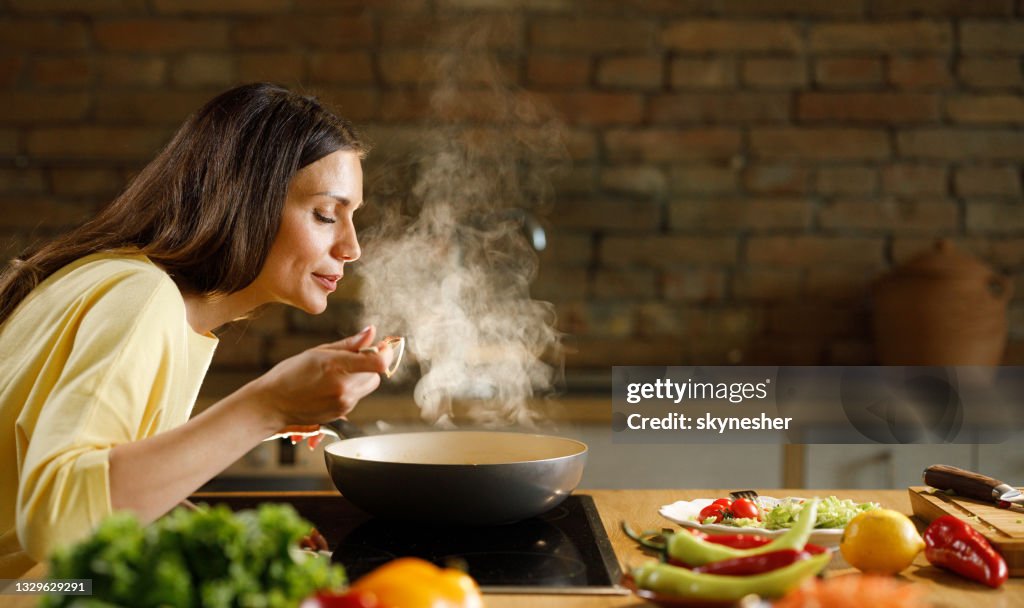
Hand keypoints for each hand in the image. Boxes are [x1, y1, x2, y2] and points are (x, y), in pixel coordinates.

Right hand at [246, 326, 391, 430]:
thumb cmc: (290, 374)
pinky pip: (357, 396)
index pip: (378, 363)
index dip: (385, 353)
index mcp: (337, 367)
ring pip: (368, 386)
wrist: (272, 404)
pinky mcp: (342, 413)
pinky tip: (330, 387)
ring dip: (360, 378)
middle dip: (368, 365)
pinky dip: (350, 389)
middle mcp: (343, 388)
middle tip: (349, 360)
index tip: (382, 347)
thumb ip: (350, 344)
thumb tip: (372, 332)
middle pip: (376, 374)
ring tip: (335, 375)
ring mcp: (343, 403)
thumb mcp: (318, 352)